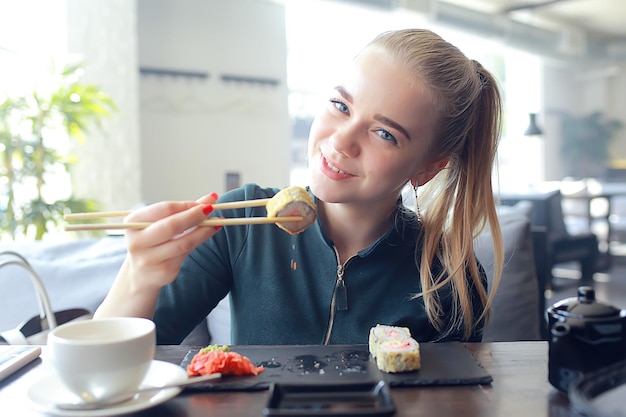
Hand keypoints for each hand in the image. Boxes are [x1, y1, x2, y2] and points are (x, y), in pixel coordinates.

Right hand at [94, 193, 219, 318]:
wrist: (141, 275)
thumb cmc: (153, 241)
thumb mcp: (160, 223)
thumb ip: (184, 210)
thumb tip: (211, 198)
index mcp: (133, 223)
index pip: (165, 209)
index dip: (188, 205)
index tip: (206, 201)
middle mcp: (137, 242)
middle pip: (172, 225)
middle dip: (195, 216)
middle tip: (213, 209)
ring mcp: (149, 259)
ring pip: (183, 242)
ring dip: (204, 231)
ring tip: (218, 222)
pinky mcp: (163, 272)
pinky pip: (186, 254)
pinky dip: (199, 241)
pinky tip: (209, 233)